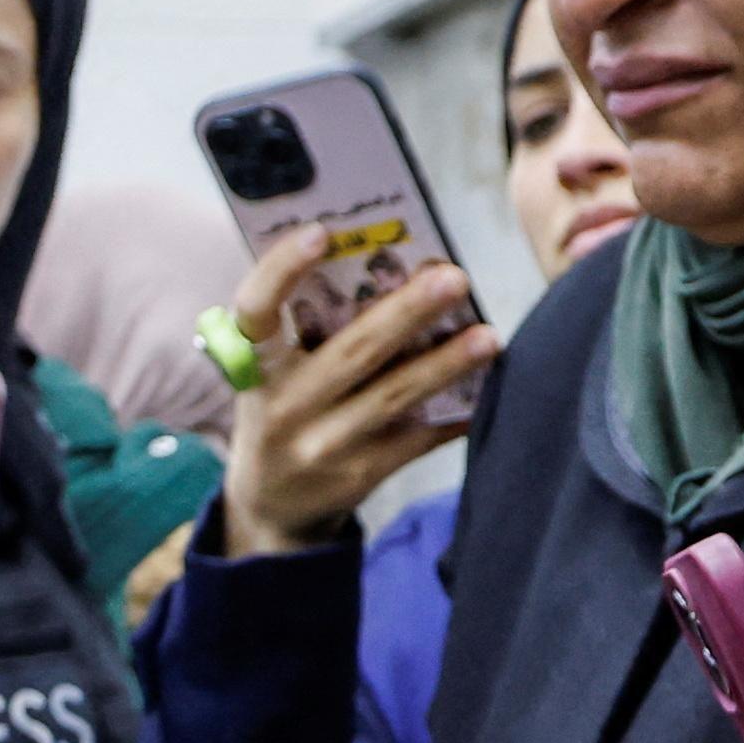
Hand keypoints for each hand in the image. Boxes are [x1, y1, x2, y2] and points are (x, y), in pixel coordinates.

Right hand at [219, 233, 500, 557]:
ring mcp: (322, 445)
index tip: (322, 233)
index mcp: (255, 367)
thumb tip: (390, 266)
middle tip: (452, 276)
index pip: (256, 310)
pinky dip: (455, 414)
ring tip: (488, 336)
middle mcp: (285, 406)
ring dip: (444, 364)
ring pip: (392, 397)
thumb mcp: (271, 376)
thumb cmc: (282, 414)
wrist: (271, 510)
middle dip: (405, 312)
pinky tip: (488, 390)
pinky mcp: (359, 475)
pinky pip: (417, 440)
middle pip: (350, 352)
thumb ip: (307, 330)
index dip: (282, 269)